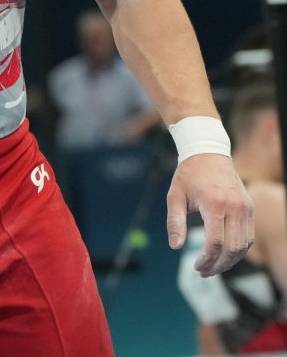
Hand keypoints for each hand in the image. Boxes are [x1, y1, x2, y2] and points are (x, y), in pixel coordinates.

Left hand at [166, 153, 253, 276]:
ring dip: (229, 261)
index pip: (215, 242)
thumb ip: (175, 222)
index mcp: (214, 204)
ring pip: (244, 246)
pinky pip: (249, 237)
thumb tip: (175, 246)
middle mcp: (235, 207)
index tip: (196, 267)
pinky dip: (239, 250)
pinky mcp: (250, 209)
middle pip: (232, 248)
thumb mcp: (174, 196)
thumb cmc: (188, 175)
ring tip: (212, 268)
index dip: (206, 259)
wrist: (208, 153)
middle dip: (218, 265)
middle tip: (203, 272)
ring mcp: (246, 208)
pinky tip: (224, 256)